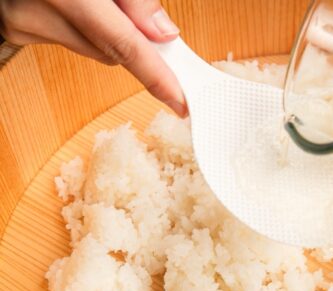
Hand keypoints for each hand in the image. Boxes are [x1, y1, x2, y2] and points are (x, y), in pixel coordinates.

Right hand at [0, 0, 185, 115]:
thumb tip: (163, 33)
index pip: (123, 44)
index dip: (157, 76)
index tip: (180, 101)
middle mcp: (36, 12)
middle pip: (109, 50)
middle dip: (130, 36)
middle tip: (131, 10)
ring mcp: (21, 24)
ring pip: (90, 48)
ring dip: (102, 28)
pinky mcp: (16, 29)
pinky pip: (67, 40)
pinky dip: (78, 25)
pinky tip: (69, 1)